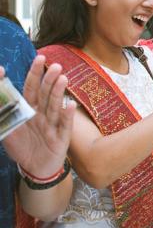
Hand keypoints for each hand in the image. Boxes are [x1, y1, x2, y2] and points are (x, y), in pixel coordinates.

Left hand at [2, 56, 75, 179]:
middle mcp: (42, 114)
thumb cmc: (21, 146)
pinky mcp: (60, 139)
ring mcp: (52, 126)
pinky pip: (64, 126)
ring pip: (54, 107)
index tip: (39, 58)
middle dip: (49, 79)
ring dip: (58, 93)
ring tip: (62, 78)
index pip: (30, 87)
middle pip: (45, 94)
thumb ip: (1, 110)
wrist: (35, 168)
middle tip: (55, 65)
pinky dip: (67, 116)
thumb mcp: (5, 128)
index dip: (33, 73)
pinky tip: (70, 105)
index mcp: (29, 110)